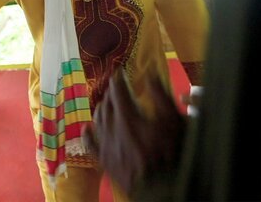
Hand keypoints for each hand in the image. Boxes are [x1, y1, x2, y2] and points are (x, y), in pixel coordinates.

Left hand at [83, 70, 186, 194]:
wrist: (161, 186)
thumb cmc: (171, 153)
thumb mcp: (173, 120)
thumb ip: (161, 96)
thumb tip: (151, 76)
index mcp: (127, 116)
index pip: (118, 92)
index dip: (118, 80)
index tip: (118, 73)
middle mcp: (112, 128)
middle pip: (107, 105)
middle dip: (111, 94)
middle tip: (115, 89)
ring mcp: (107, 145)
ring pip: (98, 121)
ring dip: (101, 109)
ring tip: (105, 104)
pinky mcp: (105, 161)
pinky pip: (91, 145)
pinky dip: (88, 134)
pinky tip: (87, 128)